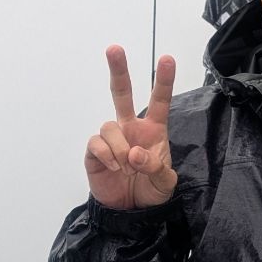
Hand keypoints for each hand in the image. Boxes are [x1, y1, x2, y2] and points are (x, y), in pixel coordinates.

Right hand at [84, 46, 177, 208]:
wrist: (130, 213)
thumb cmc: (151, 191)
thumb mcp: (164, 183)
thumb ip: (156, 167)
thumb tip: (135, 154)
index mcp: (153, 130)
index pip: (159, 101)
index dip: (164, 81)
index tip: (167, 58)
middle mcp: (130, 128)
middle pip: (122, 93)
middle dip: (118, 70)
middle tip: (114, 48)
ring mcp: (111, 138)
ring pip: (109, 126)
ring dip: (120, 148)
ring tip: (127, 168)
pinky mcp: (94, 152)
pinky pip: (96, 143)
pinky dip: (106, 155)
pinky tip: (114, 167)